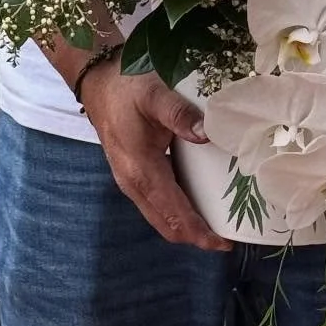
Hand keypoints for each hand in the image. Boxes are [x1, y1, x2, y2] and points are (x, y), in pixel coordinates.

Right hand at [79, 63, 232, 252]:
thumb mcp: (154, 94)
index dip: (198, 232)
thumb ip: (179, 114)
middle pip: (166, 224)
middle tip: (227, 240)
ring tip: (218, 225)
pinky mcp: (133, 174)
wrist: (97, 81)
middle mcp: (133, 183)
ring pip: (161, 217)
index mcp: (140, 170)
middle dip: (195, 236)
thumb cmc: (125, 87)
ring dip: (186, 226)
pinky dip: (178, 211)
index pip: (173, 213)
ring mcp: (131, 181)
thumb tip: (207, 134)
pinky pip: (158, 203)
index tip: (223, 245)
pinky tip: (199, 202)